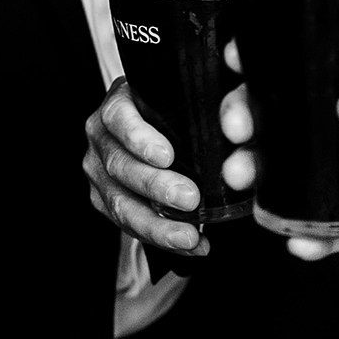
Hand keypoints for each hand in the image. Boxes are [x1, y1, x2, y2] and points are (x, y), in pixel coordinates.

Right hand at [81, 78, 207, 255]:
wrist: (157, 125)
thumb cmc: (179, 108)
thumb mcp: (197, 94)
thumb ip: (223, 99)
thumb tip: (239, 122)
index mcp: (118, 103)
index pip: (119, 118)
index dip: (139, 138)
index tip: (167, 155)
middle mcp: (101, 137)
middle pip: (119, 166)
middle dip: (155, 186)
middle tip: (190, 198)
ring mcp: (99, 170)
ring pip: (119, 202)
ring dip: (156, 223)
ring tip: (189, 236)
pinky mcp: (104, 199)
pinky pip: (128, 224)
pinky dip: (160, 237)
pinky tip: (191, 243)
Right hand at [220, 14, 338, 259]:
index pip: (333, 40)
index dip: (284, 50)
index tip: (244, 61)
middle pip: (309, 104)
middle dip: (262, 118)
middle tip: (238, 129)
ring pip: (319, 161)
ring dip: (278, 173)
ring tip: (248, 182)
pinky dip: (323, 231)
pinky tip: (301, 239)